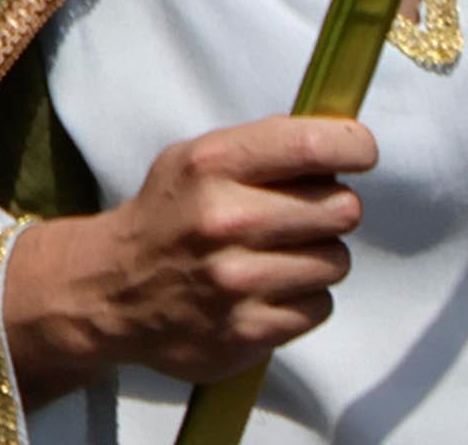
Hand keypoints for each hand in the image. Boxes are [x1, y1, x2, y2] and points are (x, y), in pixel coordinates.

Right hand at [1, 117, 374, 399]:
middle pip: (342, 208)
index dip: (353, 146)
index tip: (357, 153)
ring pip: (337, 261)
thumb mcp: (193, 159)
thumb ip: (260, 146)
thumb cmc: (167, 215)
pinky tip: (267, 290)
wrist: (110, 289)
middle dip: (330, 209)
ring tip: (277, 256)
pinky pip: (320, 306)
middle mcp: (225, 219)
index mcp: (211, 164)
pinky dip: (302, 299)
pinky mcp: (249, 329)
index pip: (313, 145)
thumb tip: (338, 138)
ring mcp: (238, 279)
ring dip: (317, 258)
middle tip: (301, 215)